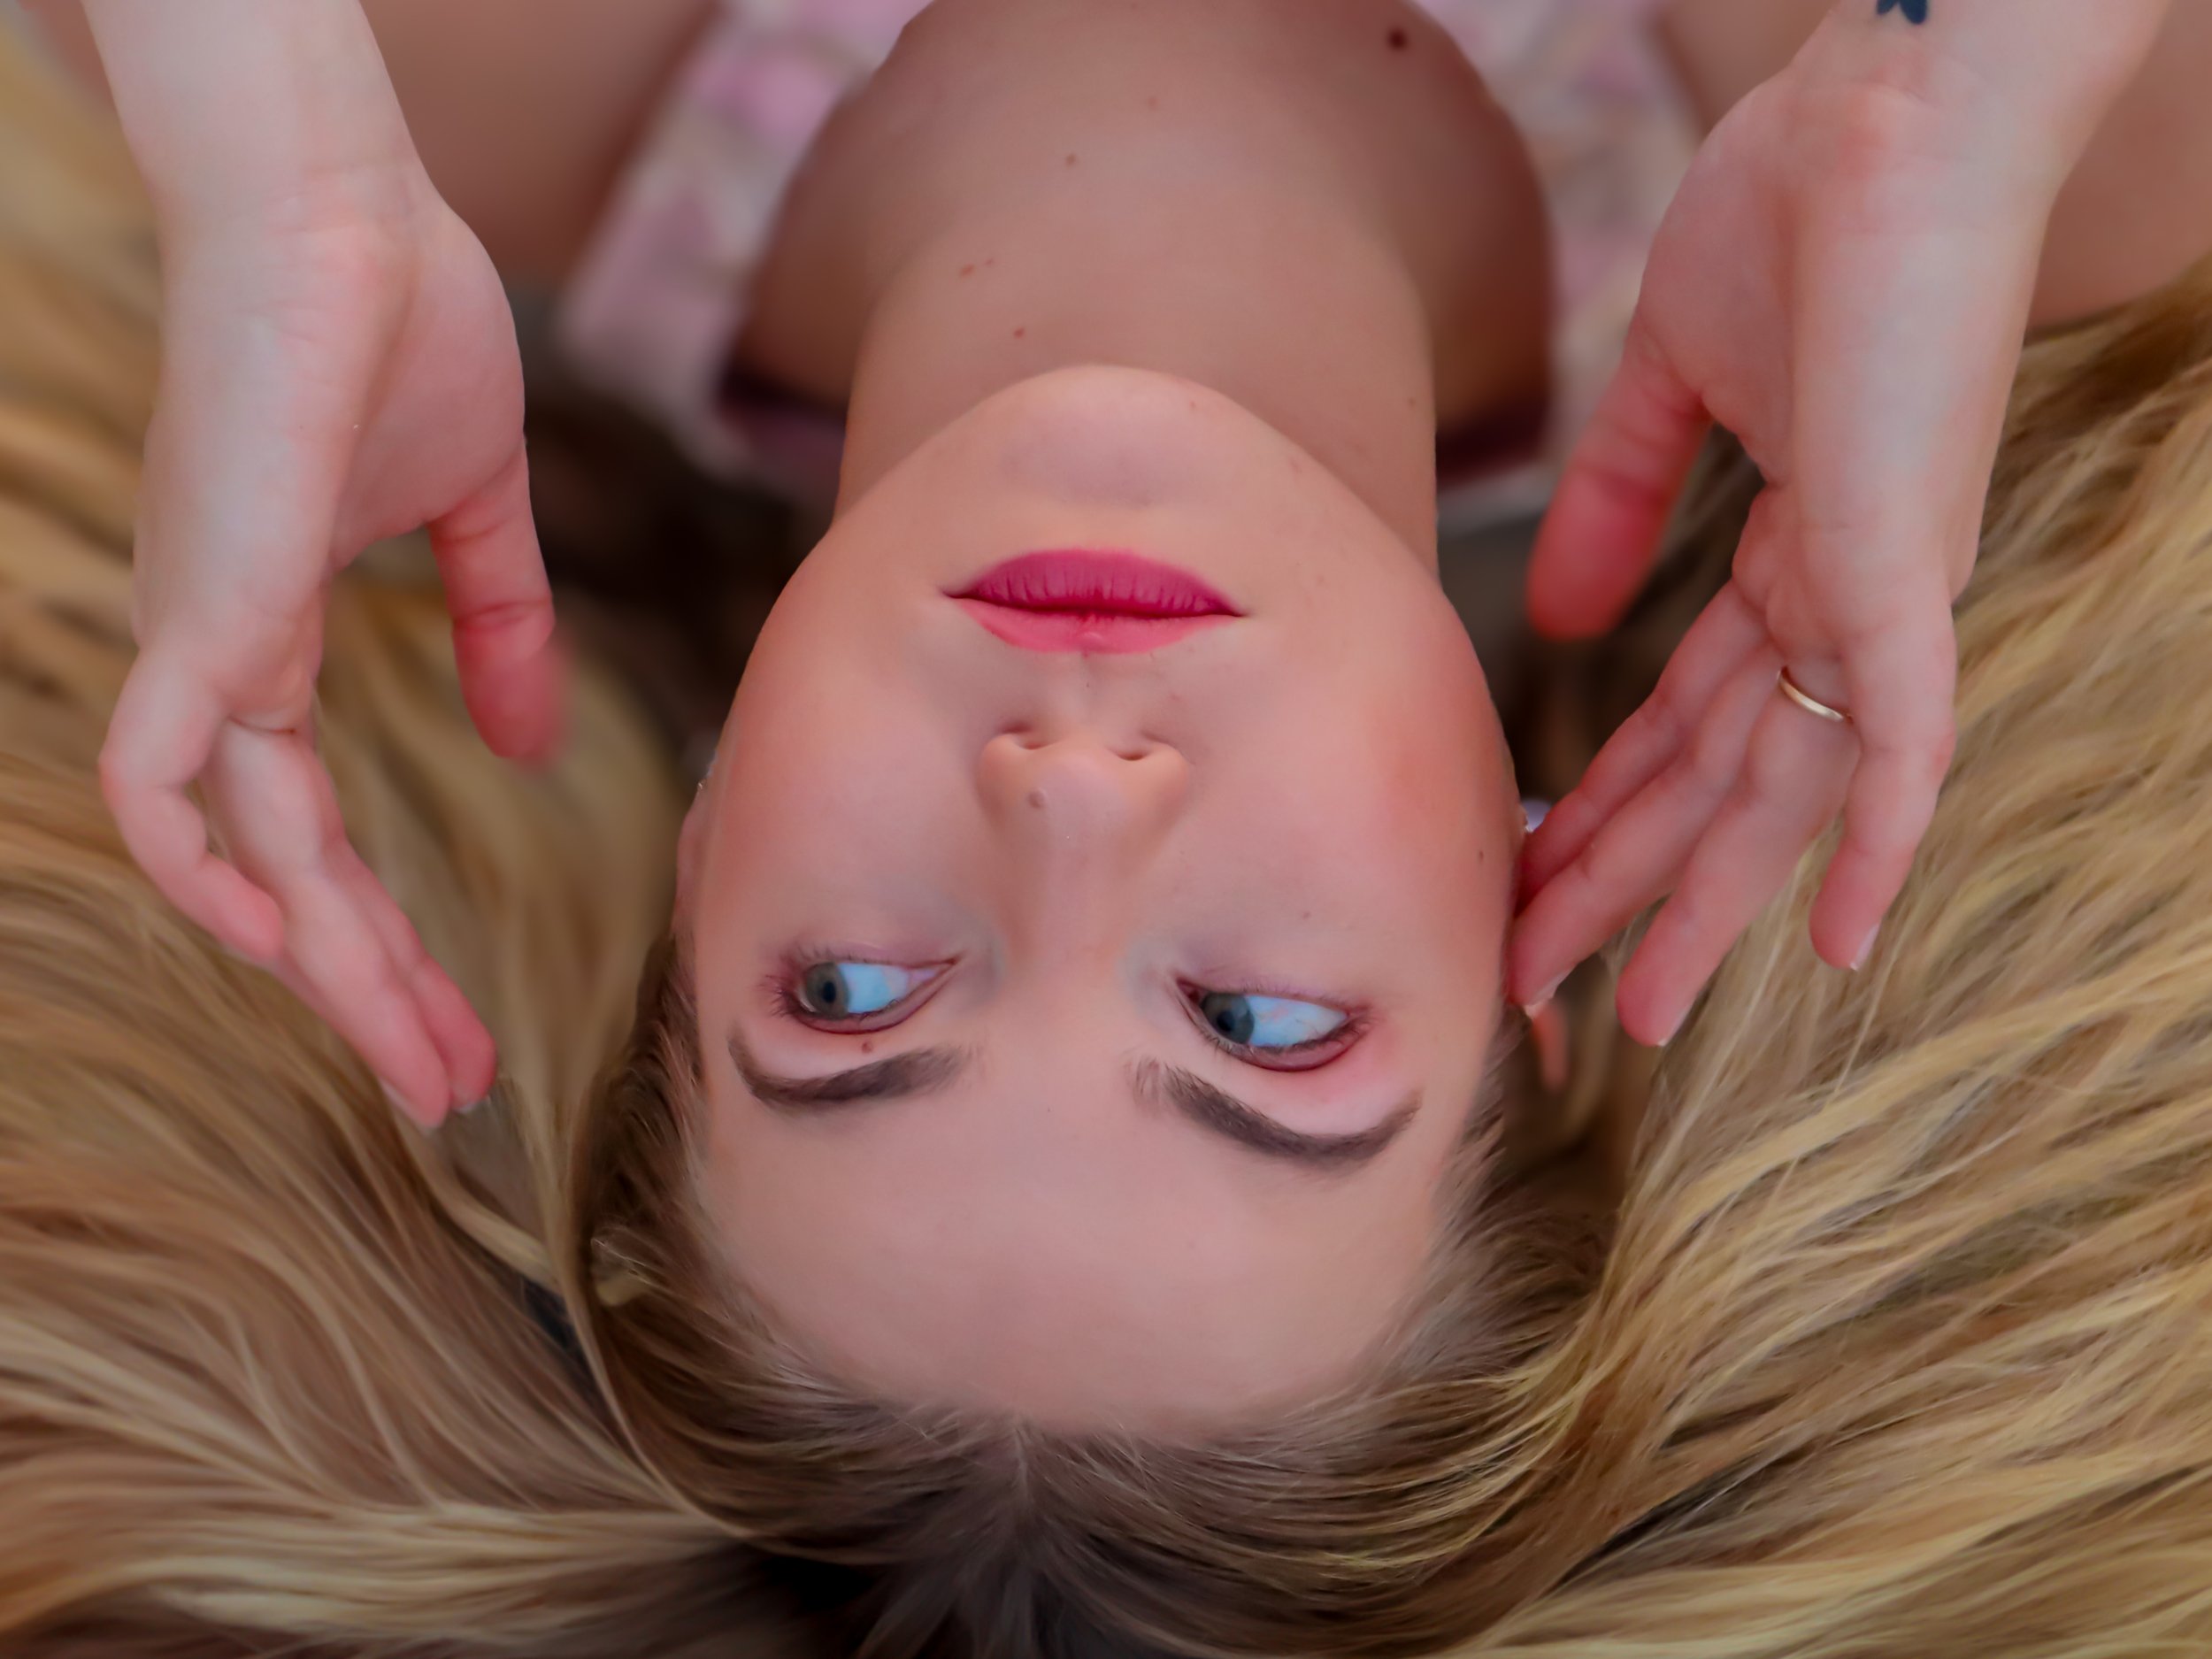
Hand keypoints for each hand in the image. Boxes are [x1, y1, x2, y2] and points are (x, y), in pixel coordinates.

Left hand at [98, 169, 560, 1125]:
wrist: (341, 205)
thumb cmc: (402, 320)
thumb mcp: (478, 508)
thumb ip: (499, 627)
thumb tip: (532, 742)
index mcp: (271, 638)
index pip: (317, 834)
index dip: (386, 940)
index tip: (459, 1026)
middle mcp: (221, 660)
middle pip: (286, 878)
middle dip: (373, 994)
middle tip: (452, 1089)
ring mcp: (207, 637)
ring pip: (244, 856)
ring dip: (329, 968)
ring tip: (422, 1057)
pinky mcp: (210, 606)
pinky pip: (156, 774)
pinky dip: (199, 866)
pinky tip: (271, 938)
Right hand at [1507, 58, 2063, 1044]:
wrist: (1890, 104)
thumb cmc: (1792, 209)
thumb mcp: (1674, 379)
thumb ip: (1621, 497)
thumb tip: (1561, 618)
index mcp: (1791, 554)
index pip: (1681, 716)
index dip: (1606, 806)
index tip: (1533, 880)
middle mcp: (1838, 598)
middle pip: (1713, 779)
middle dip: (1623, 886)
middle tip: (1545, 989)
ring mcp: (1877, 592)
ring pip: (1779, 789)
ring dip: (1699, 903)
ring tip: (1630, 1012)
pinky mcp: (1901, 573)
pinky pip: (1899, 738)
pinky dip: (1873, 847)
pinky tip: (1839, 949)